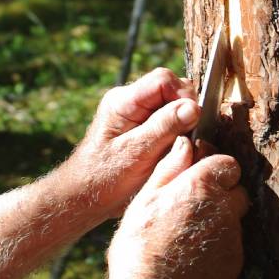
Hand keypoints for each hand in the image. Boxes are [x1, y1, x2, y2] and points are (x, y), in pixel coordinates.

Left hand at [66, 68, 200, 220]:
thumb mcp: (135, 154)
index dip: (184, 96)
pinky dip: (177, 132)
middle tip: (190, 136)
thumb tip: (194, 107)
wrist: (83, 198)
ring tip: (182, 145)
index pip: (163, 80)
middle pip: (170, 89)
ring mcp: (135, 113)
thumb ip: (164, 128)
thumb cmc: (103, 179)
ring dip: (182, 122)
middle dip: (185, 109)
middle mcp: (129, 100)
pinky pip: (167, 119)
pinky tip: (175, 150)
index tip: (195, 120)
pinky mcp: (141, 126)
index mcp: (123, 101)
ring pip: (171, 104)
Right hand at [88, 136, 248, 278]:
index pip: (228, 163)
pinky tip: (195, 252)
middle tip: (195, 204)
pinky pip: (232, 243)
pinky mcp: (234, 262)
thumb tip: (185, 143)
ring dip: (220, 218)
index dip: (214, 167)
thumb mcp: (145, 198)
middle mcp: (223, 208)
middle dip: (221, 192)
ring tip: (190, 232)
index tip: (201, 175)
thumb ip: (170, 168)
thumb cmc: (139, 246)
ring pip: (234, 217)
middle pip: (236, 189)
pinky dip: (220, 244)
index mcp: (201, 185)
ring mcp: (232, 237)